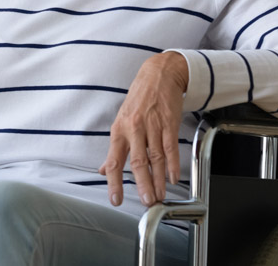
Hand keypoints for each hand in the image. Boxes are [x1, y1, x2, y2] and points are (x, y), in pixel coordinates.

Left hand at [99, 52, 188, 207]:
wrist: (158, 75)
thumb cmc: (139, 99)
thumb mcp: (121, 121)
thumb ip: (114, 149)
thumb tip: (103, 169)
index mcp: (119, 130)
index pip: (115, 160)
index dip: (114, 181)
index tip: (115, 199)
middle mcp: (134, 129)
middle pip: (138, 162)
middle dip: (142, 184)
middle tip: (146, 201)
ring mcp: (152, 126)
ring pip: (156, 158)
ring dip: (158, 179)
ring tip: (159, 196)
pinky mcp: (168, 123)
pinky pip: (171, 147)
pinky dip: (173, 164)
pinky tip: (173, 177)